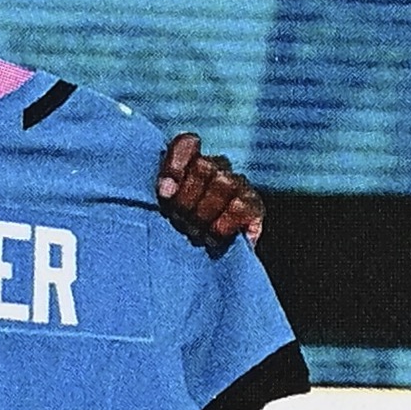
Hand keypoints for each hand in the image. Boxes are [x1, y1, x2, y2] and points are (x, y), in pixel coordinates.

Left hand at [156, 133, 264, 250]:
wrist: (199, 266)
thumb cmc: (169, 232)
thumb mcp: (157, 210)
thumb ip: (159, 193)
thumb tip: (164, 191)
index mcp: (189, 163)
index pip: (187, 144)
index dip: (175, 165)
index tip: (164, 194)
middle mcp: (216, 169)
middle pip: (205, 167)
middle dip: (187, 198)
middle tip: (178, 220)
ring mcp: (238, 186)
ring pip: (225, 184)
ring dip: (205, 212)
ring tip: (194, 234)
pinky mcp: (253, 207)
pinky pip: (242, 207)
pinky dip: (225, 224)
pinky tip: (214, 237)